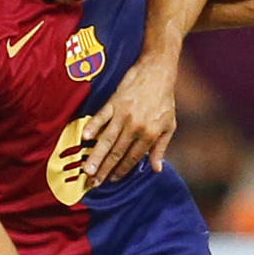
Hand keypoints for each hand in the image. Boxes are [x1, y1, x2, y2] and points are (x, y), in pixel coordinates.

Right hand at [83, 58, 176, 181]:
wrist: (157, 71)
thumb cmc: (164, 99)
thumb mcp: (169, 125)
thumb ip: (161, 148)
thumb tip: (157, 169)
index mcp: (150, 134)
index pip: (133, 158)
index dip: (122, 170)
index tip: (111, 180)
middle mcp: (136, 126)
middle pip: (118, 152)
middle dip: (105, 170)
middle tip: (93, 183)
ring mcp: (123, 114)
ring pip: (107, 139)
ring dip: (96, 156)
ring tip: (87, 170)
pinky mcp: (114, 102)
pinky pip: (101, 117)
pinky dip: (92, 127)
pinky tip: (84, 138)